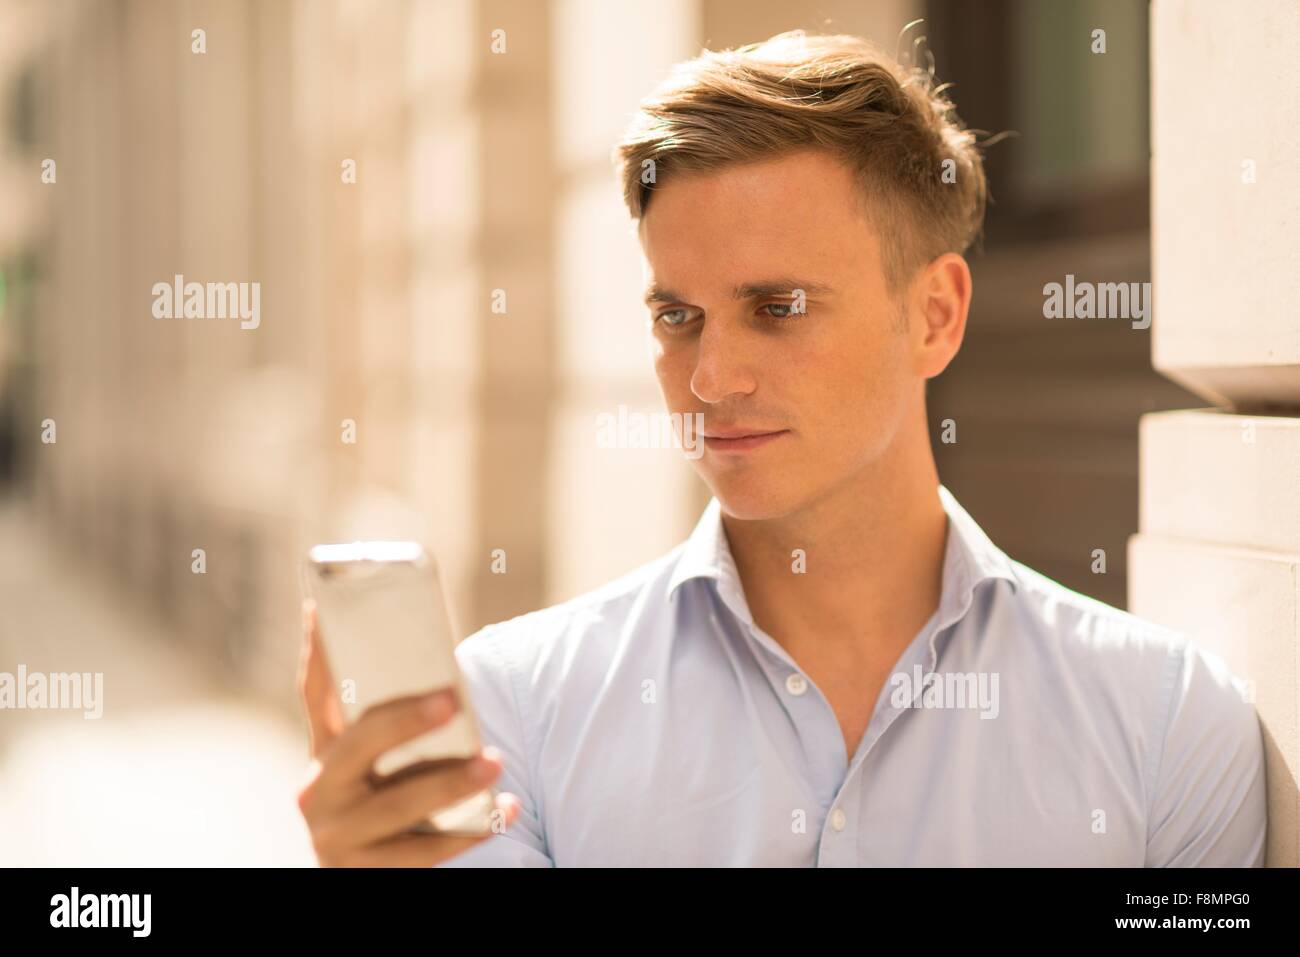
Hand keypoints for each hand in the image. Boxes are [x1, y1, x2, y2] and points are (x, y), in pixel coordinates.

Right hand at [295, 598, 520, 865]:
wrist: (373, 879)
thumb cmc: (391, 806)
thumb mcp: (379, 767)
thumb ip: (396, 730)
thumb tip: (448, 681)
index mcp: (324, 754)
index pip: (315, 695)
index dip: (316, 650)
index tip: (320, 606)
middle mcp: (320, 791)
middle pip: (358, 746)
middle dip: (403, 721)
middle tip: (451, 700)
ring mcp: (339, 836)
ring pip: (399, 804)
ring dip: (451, 782)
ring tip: (495, 762)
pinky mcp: (368, 874)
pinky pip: (427, 852)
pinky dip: (472, 830)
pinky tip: (507, 810)